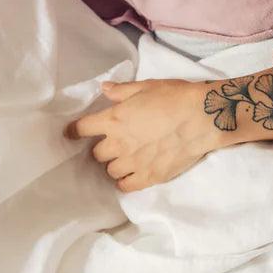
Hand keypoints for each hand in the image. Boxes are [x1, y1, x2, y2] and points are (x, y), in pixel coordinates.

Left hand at [63, 78, 222, 192]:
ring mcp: (133, 163)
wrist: (202, 118)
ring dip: (115, 163)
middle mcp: (119, 143)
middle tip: (115, 141)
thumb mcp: (147, 86)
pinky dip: (125, 180)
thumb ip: (122, 91)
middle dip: (102, 147)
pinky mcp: (149, 177)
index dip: (73, 131)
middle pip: (97, 153)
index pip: (82, 128)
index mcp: (114, 119)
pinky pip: (126, 185)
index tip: (70, 134)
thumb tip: (104, 89)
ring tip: (126, 157)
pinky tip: (132, 173)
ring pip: (110, 170)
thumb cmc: (175, 96)